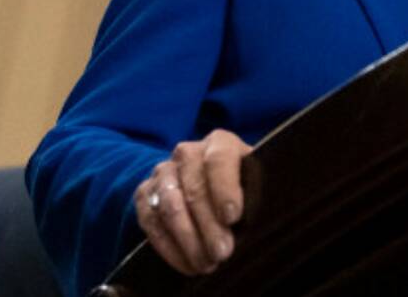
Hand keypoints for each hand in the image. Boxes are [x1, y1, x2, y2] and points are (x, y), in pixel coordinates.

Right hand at [134, 129, 252, 274]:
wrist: (209, 184)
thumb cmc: (241, 185)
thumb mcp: (255, 180)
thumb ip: (258, 189)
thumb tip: (262, 215)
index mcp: (219, 142)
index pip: (219, 160)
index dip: (225, 189)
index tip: (232, 217)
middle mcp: (188, 153)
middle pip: (195, 188)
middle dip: (209, 225)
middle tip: (222, 252)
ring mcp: (163, 172)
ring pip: (170, 206)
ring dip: (188, 239)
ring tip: (206, 263)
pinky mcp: (145, 193)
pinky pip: (151, 221)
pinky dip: (169, 247)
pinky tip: (187, 264)